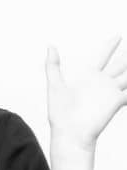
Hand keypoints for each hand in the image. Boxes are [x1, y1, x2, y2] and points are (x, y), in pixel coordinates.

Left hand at [45, 35, 126, 150]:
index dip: (110, 46)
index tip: (118, 36)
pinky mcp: (117, 102)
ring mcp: (111, 93)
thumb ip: (53, 66)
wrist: (69, 133)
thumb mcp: (55, 85)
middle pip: (120, 65)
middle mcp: (102, 83)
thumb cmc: (60, 113)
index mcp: (88, 77)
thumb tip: (50, 46)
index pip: (102, 57)